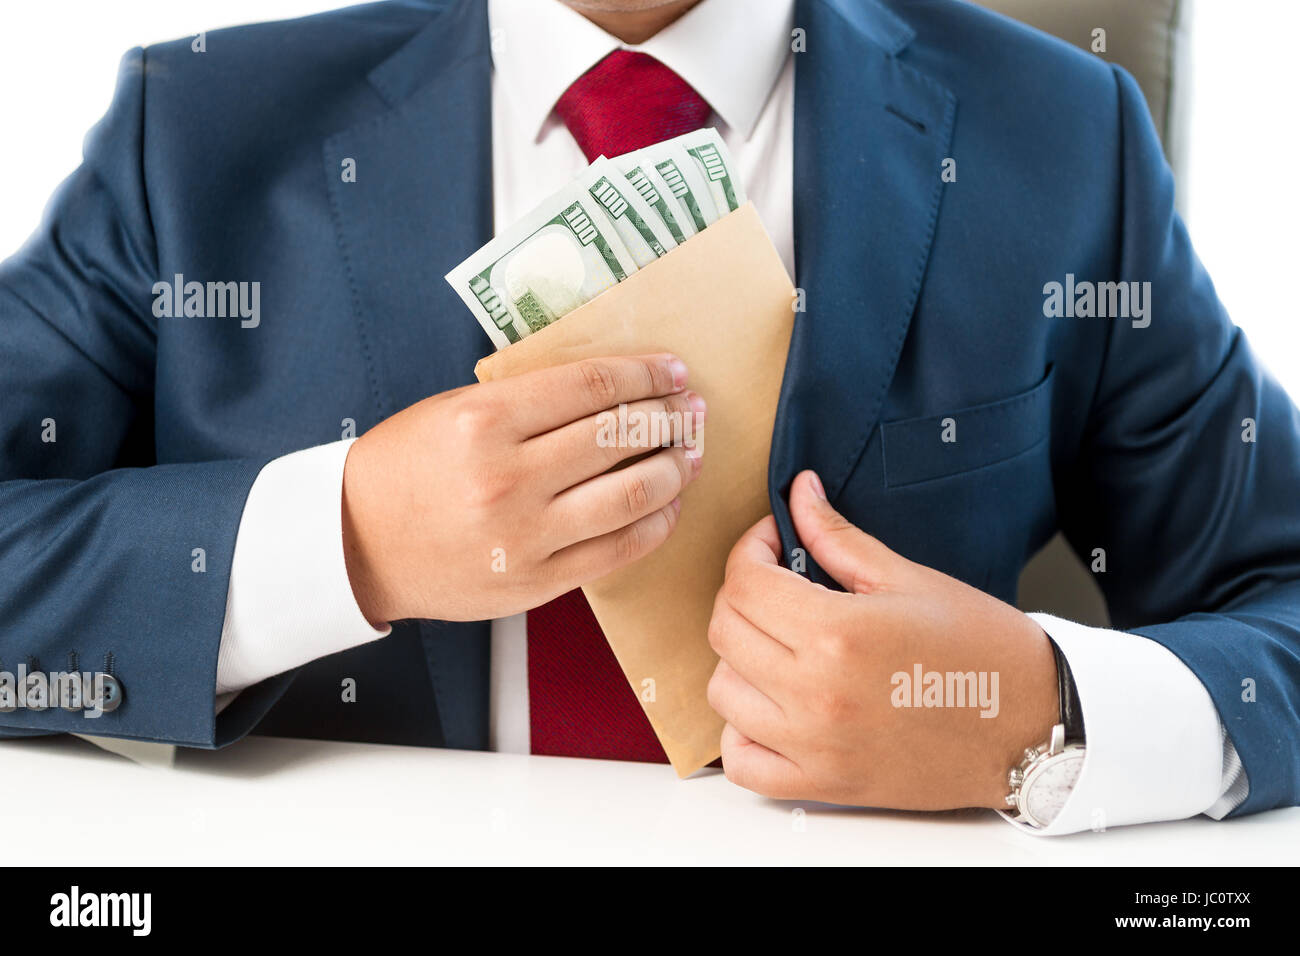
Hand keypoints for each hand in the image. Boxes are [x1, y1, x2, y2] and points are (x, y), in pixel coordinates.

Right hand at [341, 353, 704, 624]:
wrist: (356, 545)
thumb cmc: (404, 469)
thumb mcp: (453, 410)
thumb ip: (527, 400)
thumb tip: (612, 389)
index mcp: (484, 422)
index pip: (591, 387)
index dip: (644, 373)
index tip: (671, 370)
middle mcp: (508, 478)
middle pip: (620, 435)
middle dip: (669, 416)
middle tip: (690, 409)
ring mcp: (525, 535)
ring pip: (632, 493)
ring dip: (674, 468)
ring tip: (688, 454)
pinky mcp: (537, 581)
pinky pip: (619, 550)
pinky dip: (655, 523)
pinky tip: (667, 504)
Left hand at [707, 470, 1057, 810]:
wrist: (1032, 725)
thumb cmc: (983, 651)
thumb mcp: (910, 579)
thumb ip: (838, 538)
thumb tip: (800, 493)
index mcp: (839, 634)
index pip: (746, 582)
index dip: (751, 548)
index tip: (774, 541)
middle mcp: (815, 693)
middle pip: (725, 631)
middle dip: (743, 594)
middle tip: (778, 584)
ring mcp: (815, 745)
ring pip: (722, 692)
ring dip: (739, 659)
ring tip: (780, 643)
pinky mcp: (824, 784)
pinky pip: (743, 762)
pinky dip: (743, 733)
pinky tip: (771, 706)